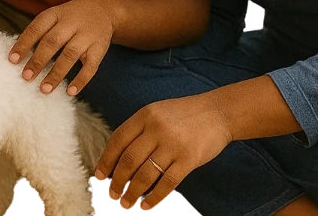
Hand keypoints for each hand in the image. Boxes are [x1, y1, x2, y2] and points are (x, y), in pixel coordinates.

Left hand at [8, 0, 112, 95]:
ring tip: (44, 89)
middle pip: (52, 42)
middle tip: (26, 77)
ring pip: (70, 55)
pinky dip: (80, 80)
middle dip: (38, 61)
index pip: (37, 28)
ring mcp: (87, 36)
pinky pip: (91, 67)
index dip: (24, 43)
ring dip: (56, 73)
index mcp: (55, 14)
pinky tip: (70, 92)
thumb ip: (40, 32)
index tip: (12, 60)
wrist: (105, 10)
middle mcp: (71, 23)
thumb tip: (18, 55)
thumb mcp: (55, 16)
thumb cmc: (71, 18)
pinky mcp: (99, 49)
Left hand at [94, 94, 231, 209]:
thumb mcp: (157, 112)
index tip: (99, 176)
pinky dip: (154, 196)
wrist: (218, 112)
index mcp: (144, 116)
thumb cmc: (184, 115)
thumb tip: (118, 159)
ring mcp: (173, 144)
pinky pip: (167, 182)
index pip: (118, 140)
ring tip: (126, 203)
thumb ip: (139, 130)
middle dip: (118, 181)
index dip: (106, 160)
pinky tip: (147, 205)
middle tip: (112, 195)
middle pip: (129, 160)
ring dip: (133, 192)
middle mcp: (156, 129)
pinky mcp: (189, 159)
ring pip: (145, 174)